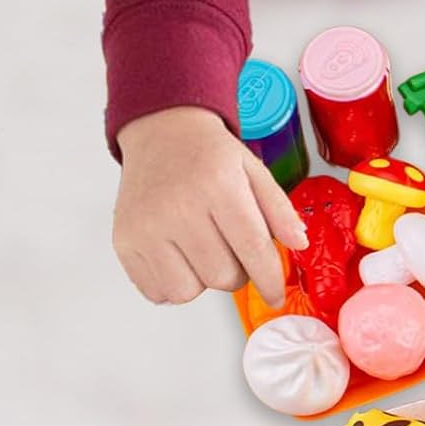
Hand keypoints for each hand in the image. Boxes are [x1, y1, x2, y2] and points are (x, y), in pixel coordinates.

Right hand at [113, 106, 307, 306]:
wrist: (161, 130)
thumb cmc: (208, 153)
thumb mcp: (252, 168)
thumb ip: (278, 208)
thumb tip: (299, 242)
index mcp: (219, 184)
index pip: (252, 248)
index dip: (270, 279)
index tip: (275, 295)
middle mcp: (180, 206)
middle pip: (223, 276)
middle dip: (237, 270)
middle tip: (230, 246)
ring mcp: (147, 226)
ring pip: (189, 292)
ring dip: (203, 279)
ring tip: (201, 246)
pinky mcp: (125, 242)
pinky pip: (157, 292)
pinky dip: (173, 282)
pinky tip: (177, 252)